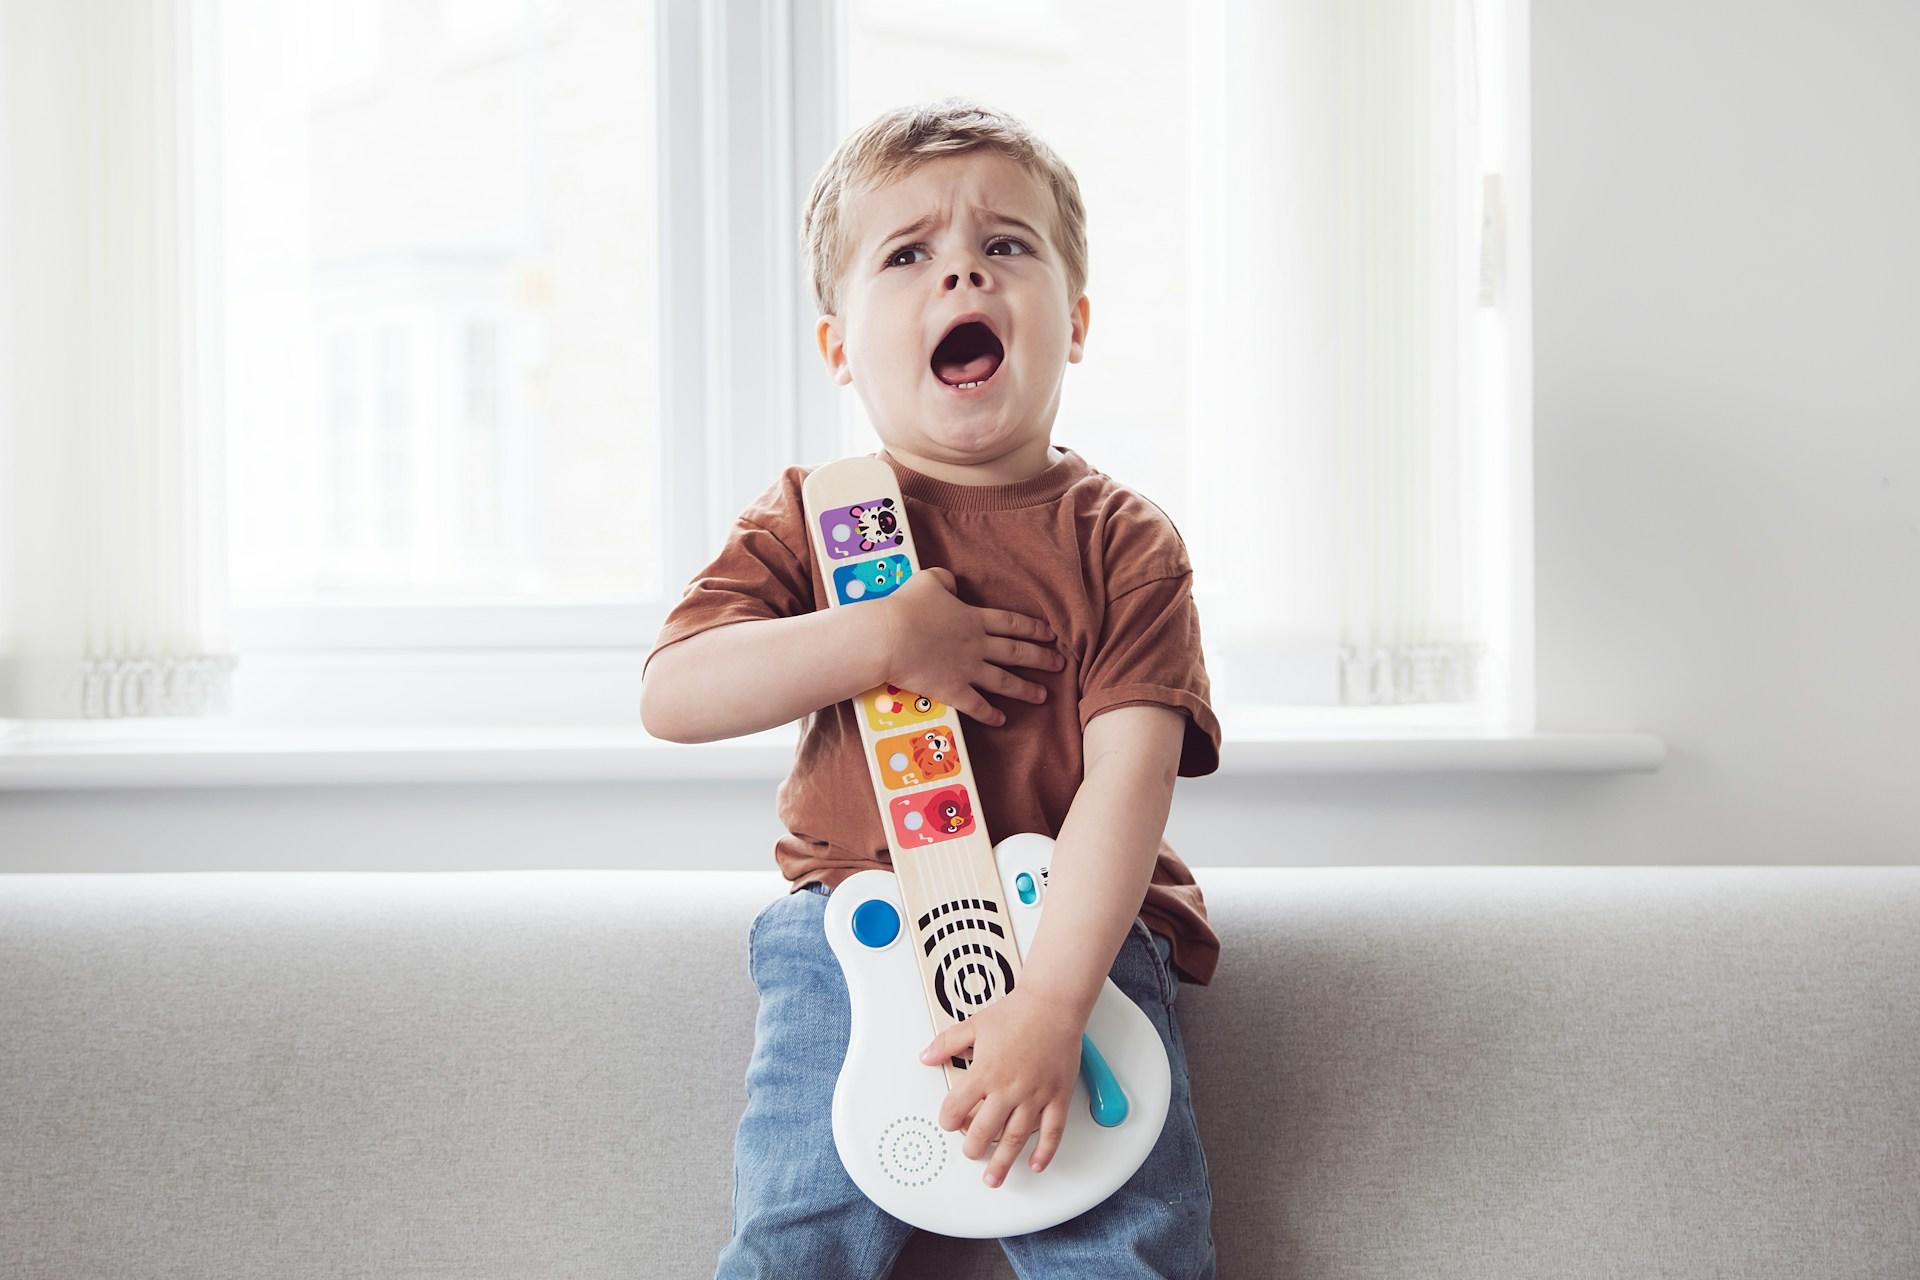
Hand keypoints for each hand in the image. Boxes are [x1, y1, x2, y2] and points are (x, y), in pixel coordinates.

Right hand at [880, 567, 1061, 727]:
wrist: (889, 637)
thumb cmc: (905, 607)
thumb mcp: (927, 581)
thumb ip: (944, 580)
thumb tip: (952, 584)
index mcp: (974, 618)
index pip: (1012, 623)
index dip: (1034, 629)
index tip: (1051, 635)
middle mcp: (977, 645)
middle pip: (1016, 652)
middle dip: (1041, 659)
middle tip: (1060, 665)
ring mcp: (967, 669)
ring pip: (1004, 681)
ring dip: (1025, 689)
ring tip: (1042, 696)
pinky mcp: (952, 690)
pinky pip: (976, 705)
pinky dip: (990, 714)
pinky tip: (1002, 720)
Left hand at [919, 985, 1084, 1186]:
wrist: (1053, 1004)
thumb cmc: (1017, 1013)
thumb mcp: (973, 1024)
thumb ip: (946, 1044)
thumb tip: (925, 1056)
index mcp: (985, 1072)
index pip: (957, 1108)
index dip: (948, 1120)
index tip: (948, 1123)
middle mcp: (1009, 1088)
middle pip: (984, 1131)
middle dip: (973, 1148)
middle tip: (971, 1154)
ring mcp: (1034, 1095)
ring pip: (1016, 1137)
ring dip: (1003, 1162)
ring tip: (994, 1178)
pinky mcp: (1057, 1096)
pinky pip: (1052, 1131)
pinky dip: (1045, 1152)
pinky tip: (1036, 1164)